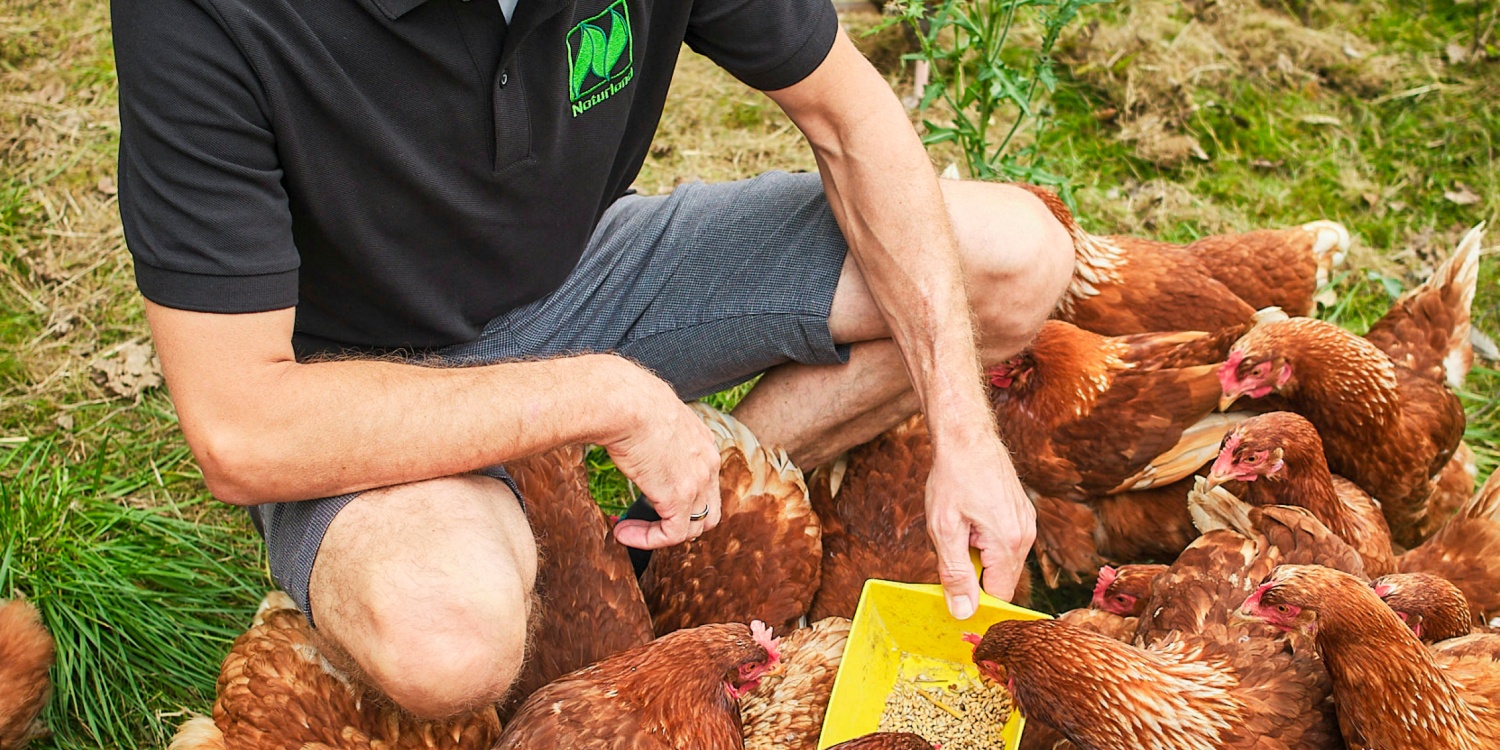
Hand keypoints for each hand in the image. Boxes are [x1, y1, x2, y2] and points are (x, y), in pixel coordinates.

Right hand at [601, 359, 722, 549]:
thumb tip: (627, 434)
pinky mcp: (680, 497)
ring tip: (627, 530)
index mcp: (703, 440)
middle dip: (680, 522)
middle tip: (647, 523)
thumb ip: (649, 431)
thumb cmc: (626, 401)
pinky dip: (648, 540)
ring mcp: (698, 481)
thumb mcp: (649, 415)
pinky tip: (622, 532)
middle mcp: (708, 461)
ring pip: (693, 526)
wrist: (624, 402)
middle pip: (708, 509)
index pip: (705, 481)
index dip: (681, 498)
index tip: (647, 499)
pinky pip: (672, 534)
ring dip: (659, 533)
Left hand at [924, 429, 1035, 618]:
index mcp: (1008, 542)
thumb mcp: (944, 530)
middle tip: (951, 545)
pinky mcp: (1022, 513)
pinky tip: (969, 517)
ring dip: (979, 555)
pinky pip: (1005, 542)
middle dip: (974, 573)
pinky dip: (986, 540)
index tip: (952, 583)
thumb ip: (955, 573)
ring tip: (960, 527)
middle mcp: (1025, 535)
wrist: (967, 436)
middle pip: (1002, 579)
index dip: (974, 597)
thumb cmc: (953, 477)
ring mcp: (1027, 523)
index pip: (999, 595)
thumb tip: (963, 612)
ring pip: (1002, 560)